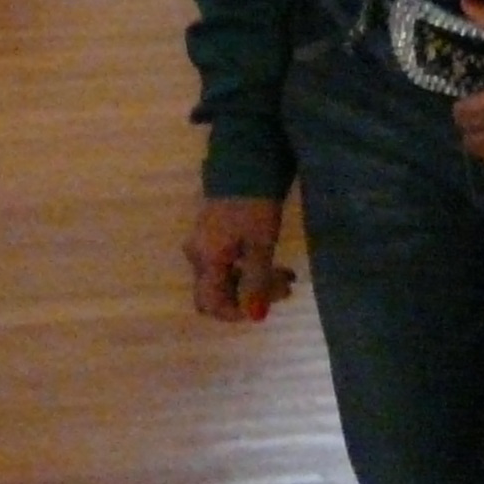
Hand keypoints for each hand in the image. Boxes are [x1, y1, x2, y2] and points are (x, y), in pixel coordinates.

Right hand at [185, 195, 294, 322]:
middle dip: (250, 297)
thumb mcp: (260, 246)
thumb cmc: (253, 207)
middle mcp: (197, 256)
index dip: (237, 313)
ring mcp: (202, 244)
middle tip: (285, 286)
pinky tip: (270, 261)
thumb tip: (255, 317)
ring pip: (225, 278)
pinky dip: (247, 269)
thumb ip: (256, 282)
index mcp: (206, 259)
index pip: (211, 303)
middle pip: (218, 292)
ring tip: (286, 273)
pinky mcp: (211, 235)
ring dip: (253, 283)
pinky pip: (225, 264)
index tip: (267, 306)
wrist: (244, 166)